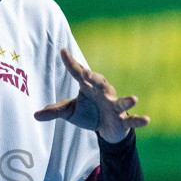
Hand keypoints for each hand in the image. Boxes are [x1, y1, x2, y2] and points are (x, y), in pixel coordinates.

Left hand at [33, 48, 148, 142]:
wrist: (107, 128)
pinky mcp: (123, 120)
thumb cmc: (89, 113)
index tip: (62, 51)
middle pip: (99, 84)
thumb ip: (55, 111)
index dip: (71, 63)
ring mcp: (115, 106)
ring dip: (127, 100)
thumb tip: (34, 115)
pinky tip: (146, 119)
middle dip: (92, 78)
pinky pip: (132, 119)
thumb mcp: (70, 112)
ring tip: (134, 99)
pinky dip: (139, 119)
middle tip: (83, 72)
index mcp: (90, 87)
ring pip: (121, 102)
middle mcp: (104, 93)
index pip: (78, 74)